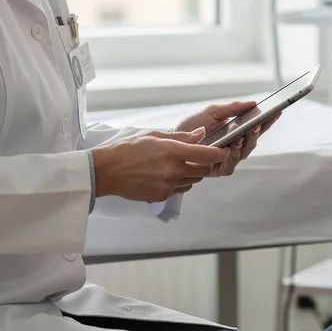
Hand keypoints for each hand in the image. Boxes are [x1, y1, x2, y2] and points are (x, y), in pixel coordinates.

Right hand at [91, 129, 229, 201]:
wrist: (107, 171)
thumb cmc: (128, 150)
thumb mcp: (155, 136)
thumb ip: (181, 137)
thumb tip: (200, 134)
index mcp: (173, 151)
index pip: (207, 155)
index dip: (220, 153)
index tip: (224, 150)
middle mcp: (173, 170)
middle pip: (204, 171)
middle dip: (206, 164)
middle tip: (200, 157)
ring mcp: (168, 185)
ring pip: (193, 182)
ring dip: (192, 174)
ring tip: (177, 165)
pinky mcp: (162, 196)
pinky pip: (179, 190)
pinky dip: (179, 183)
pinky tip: (166, 175)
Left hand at [176, 100, 275, 176]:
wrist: (172, 141)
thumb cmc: (191, 127)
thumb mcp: (212, 111)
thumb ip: (232, 108)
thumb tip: (253, 103)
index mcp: (235, 132)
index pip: (255, 127)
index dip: (267, 120)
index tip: (276, 111)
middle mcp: (234, 146)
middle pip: (253, 140)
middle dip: (259, 130)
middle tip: (261, 121)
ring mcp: (227, 159)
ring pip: (245, 152)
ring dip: (248, 141)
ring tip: (250, 129)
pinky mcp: (218, 169)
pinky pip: (231, 164)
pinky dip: (234, 154)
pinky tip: (234, 144)